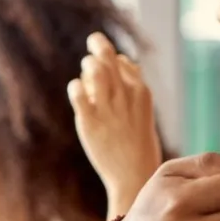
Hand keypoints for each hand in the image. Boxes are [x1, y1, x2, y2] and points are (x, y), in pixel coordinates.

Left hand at [68, 32, 163, 212]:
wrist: (134, 176)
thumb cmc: (139, 146)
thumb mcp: (144, 112)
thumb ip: (134, 86)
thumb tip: (124, 60)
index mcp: (142, 93)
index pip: (123, 62)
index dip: (113, 59)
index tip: (109, 68)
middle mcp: (126, 96)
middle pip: (108, 57)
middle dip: (98, 44)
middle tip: (93, 44)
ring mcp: (108, 108)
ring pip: (93, 68)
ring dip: (87, 65)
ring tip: (87, 76)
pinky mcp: (90, 121)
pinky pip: (77, 90)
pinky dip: (76, 86)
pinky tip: (79, 93)